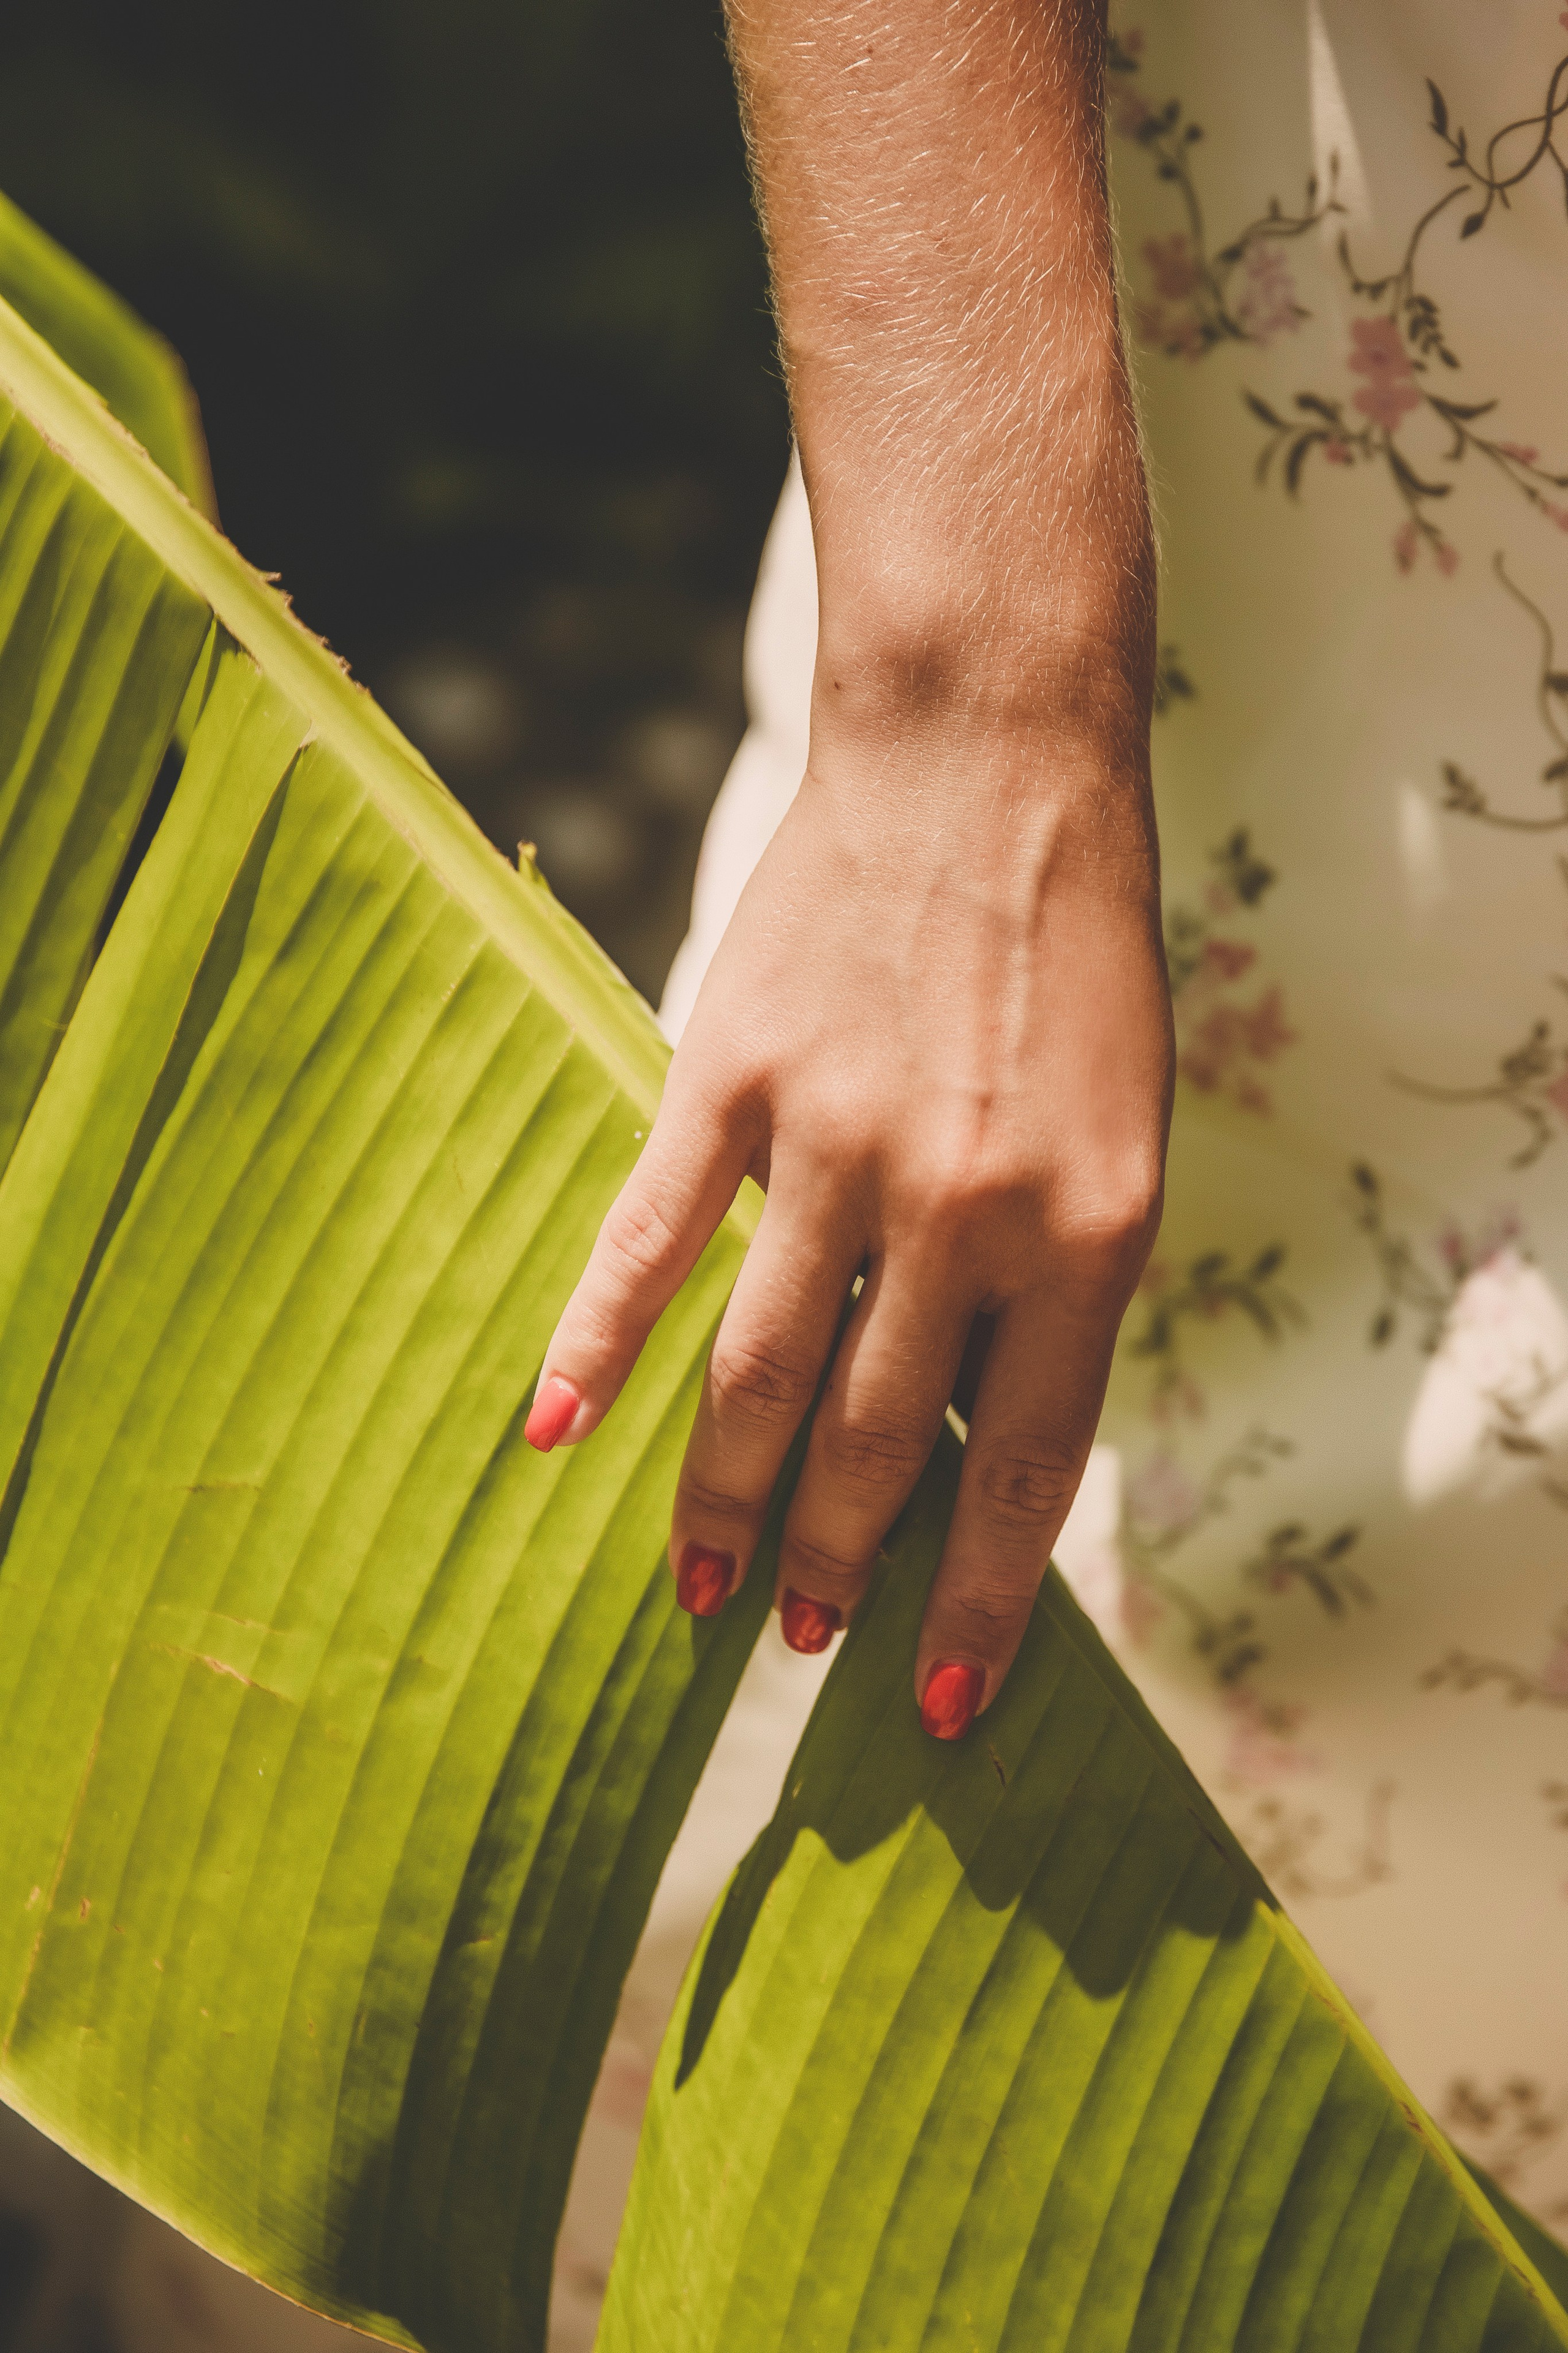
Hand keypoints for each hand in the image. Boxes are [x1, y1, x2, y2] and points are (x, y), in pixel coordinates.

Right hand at [527, 688, 1171, 1737]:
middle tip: (807, 1646)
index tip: (939, 1708)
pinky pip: (651, 1240)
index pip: (1022, 1469)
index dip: (975, 1605)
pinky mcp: (734, 1077)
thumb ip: (1050, 1286)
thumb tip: (969, 1446)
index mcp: (1087, 1230)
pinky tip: (557, 1434)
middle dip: (840, 1571)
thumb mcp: (1122, 1138)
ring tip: (704, 1593)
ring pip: (761, 1373)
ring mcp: (838, 1142)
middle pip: (877, 1444)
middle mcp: (965, 1206)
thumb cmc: (1075, 964)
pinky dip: (599, 1342)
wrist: (992, 767)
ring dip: (727, 1503)